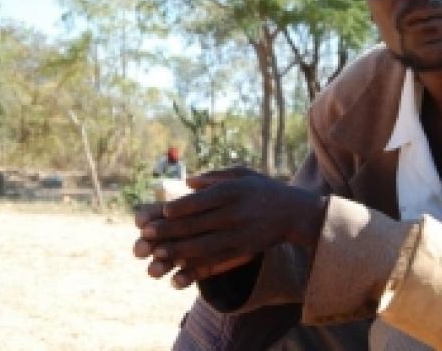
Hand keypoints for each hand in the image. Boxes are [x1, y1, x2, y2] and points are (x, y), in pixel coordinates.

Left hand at [132, 167, 325, 287]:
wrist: (295, 213)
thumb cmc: (263, 188)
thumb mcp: (242, 173)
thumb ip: (214, 176)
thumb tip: (188, 182)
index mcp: (233, 191)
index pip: (202, 200)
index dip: (181, 207)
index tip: (162, 212)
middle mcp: (235, 214)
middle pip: (197, 224)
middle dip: (170, 231)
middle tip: (147, 235)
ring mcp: (239, 235)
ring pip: (203, 246)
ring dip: (177, 251)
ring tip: (157, 254)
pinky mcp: (243, 251)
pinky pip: (216, 260)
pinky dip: (196, 265)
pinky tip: (179, 269)